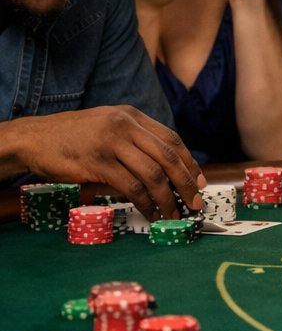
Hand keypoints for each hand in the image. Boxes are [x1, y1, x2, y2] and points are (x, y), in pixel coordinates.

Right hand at [3, 107, 204, 219]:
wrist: (33, 138)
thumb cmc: (71, 137)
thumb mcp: (107, 126)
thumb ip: (133, 140)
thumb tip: (164, 169)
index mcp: (132, 116)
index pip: (171, 139)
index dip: (190, 163)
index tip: (200, 182)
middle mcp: (126, 126)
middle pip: (168, 157)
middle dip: (186, 183)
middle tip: (196, 202)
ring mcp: (112, 143)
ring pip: (152, 174)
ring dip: (168, 198)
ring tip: (174, 214)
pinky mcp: (98, 163)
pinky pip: (131, 187)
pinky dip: (145, 203)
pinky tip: (151, 213)